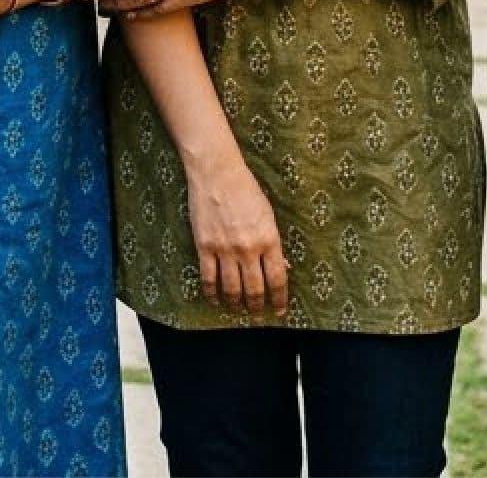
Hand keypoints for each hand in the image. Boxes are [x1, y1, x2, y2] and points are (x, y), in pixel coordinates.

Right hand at [186, 154, 287, 316]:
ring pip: (232, 289)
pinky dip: (212, 294)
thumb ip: (273, 243)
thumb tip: (281, 267)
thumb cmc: (247, 190)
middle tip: (257, 314)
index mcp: (269, 239)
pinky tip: (216, 299)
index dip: (279, 299)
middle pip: (254, 289)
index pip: (277, 279)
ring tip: (237, 309)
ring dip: (236, 304)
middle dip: (257, 306)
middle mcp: (248, 248)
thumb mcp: (268, 215)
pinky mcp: (205, 247)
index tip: (279, 311)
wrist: (217, 173)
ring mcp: (225, 249)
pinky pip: (208, 278)